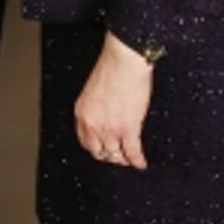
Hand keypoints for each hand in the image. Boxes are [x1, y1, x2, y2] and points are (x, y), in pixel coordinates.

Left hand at [74, 32, 153, 169]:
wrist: (124, 61)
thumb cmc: (112, 67)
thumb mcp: (95, 90)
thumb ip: (97, 107)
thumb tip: (107, 114)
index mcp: (82, 113)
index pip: (85, 140)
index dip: (96, 147)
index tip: (103, 149)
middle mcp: (93, 124)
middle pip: (98, 151)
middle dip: (108, 156)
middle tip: (118, 157)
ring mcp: (110, 128)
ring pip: (115, 155)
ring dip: (124, 160)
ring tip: (130, 160)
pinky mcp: (128, 129)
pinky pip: (132, 152)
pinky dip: (137, 161)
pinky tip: (141, 163)